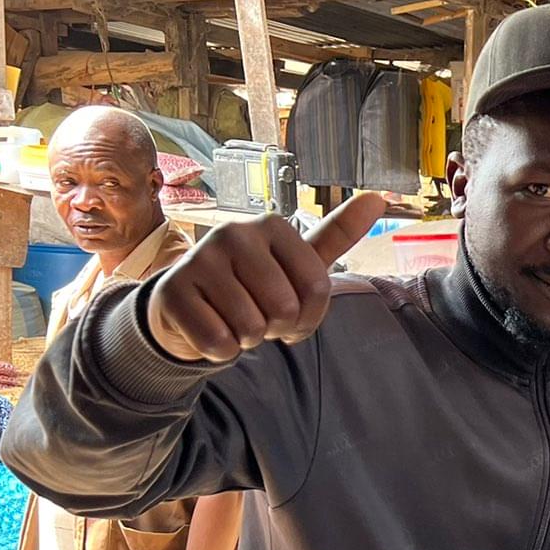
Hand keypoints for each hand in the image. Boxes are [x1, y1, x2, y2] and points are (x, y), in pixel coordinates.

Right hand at [147, 193, 388, 361]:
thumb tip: (377, 198)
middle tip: (259, 315)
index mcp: (271, 225)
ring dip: (248, 338)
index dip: (310, 316)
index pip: (317, 287)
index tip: (293, 310)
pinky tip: (212, 328)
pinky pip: (218, 342)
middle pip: (285, 307)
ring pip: (251, 327)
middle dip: (277, 327)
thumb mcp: (297, 262)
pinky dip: (221, 350)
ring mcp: (199, 259)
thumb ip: (337, 234)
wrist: (193, 305)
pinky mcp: (171, 292)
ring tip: (234, 319)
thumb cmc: (254, 285)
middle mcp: (234, 233)